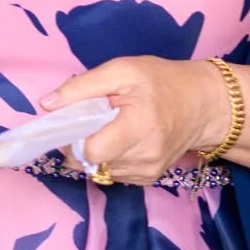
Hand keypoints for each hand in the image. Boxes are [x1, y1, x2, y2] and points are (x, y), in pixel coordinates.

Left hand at [42, 56, 230, 183]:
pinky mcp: (148, 179)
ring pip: (99, 171)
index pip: (91, 151)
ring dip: (94, 152)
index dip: (73, 137)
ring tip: (107, 128)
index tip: (73, 120)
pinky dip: (108, 159)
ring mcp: (148, 172)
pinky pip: (113, 174)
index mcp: (138, 127)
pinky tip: (118, 139)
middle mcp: (145, 157)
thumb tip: (46, 105)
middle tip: (88, 122)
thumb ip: (81, 87)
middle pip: (91, 163)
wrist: (202, 104)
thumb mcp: (121, 71)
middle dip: (79, 144)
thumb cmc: (160, 81)